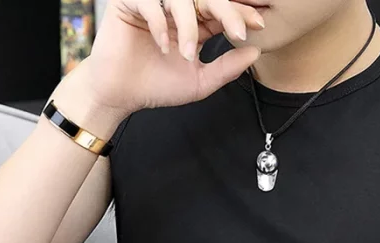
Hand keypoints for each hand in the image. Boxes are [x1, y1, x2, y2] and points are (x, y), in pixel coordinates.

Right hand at [79, 0, 264, 113]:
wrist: (121, 95)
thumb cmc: (156, 87)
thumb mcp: (199, 81)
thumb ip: (226, 68)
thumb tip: (255, 53)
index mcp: (193, 22)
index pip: (221, 10)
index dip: (240, 14)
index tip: (258, 26)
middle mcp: (175, 8)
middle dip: (227, 12)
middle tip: (238, 32)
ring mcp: (153, 2)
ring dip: (190, 27)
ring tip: (187, 55)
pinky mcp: (129, 1)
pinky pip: (151, 2)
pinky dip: (161, 23)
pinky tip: (163, 46)